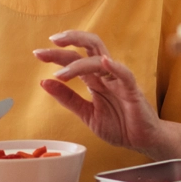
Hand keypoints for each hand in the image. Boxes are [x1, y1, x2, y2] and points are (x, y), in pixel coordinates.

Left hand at [34, 30, 163, 150]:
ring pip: (101, 58)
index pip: (74, 59)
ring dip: (79, 63)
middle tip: (50, 42)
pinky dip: (115, 67)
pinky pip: (124, 74)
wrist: (143, 141)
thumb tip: (43, 82)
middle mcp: (106, 75)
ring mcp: (119, 80)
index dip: (56, 54)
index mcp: (94, 79)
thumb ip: (67, 98)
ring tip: (61, 73)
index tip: (37, 53)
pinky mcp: (133, 90)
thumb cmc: (119, 125)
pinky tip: (103, 62)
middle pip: (89, 47)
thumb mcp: (86, 113)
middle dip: (70, 41)